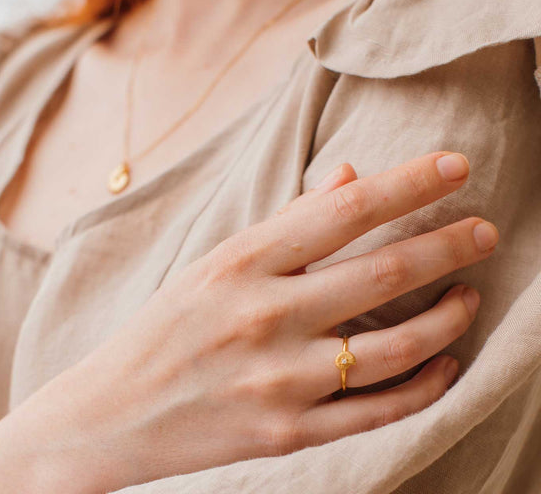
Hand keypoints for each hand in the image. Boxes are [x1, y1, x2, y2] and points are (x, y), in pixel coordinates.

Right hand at [0, 151, 497, 493]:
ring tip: (471, 294)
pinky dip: (425, 384)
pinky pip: (377, 411)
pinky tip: (447, 363)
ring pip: (394, 347)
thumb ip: (288, 220)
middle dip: (447, 244)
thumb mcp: (214, 261)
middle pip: (381, 274)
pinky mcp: (288, 433)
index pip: (344, 211)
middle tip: (486, 229)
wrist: (112, 412)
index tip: (454, 166)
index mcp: (241, 262)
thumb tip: (351, 176)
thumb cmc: (165, 325)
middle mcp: (265, 317)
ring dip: (447, 316)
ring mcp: (279, 380)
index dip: (406, 185)